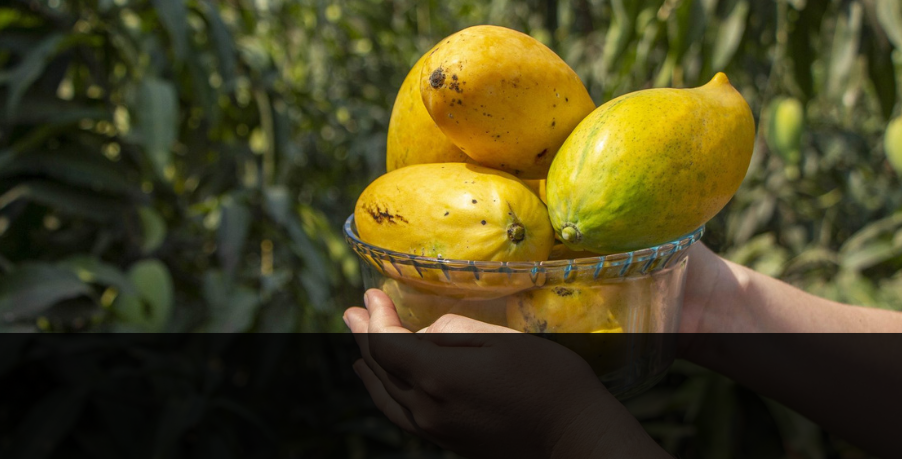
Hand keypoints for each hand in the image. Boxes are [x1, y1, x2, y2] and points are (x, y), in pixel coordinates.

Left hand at [343, 289, 668, 458]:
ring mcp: (435, 430)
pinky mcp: (447, 442)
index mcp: (437, 378)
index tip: (371, 294)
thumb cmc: (548, 381)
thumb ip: (455, 331)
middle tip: (352, 312)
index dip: (375, 319)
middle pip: (381, 370)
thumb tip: (424, 333)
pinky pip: (401, 414)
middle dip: (365, 337)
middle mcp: (427, 408)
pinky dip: (385, 393)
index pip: (387, 345)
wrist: (575, 438)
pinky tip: (383, 384)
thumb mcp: (503, 340)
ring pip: (386, 396)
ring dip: (370, 367)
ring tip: (358, 347)